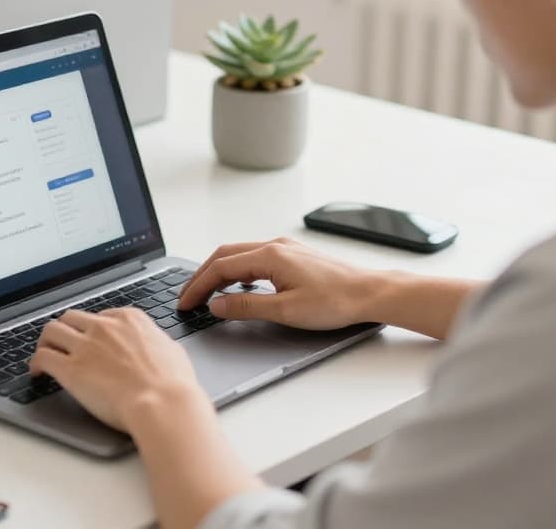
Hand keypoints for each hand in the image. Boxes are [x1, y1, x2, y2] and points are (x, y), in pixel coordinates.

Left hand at [30, 308, 206, 431]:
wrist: (162, 402)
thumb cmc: (173, 383)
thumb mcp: (172, 350)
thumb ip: (157, 344)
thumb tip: (156, 348)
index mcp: (129, 319)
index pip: (101, 315)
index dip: (91, 328)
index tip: (89, 339)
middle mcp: (104, 327)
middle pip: (71, 318)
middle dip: (65, 330)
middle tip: (61, 343)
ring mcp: (85, 346)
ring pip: (51, 331)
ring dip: (45, 342)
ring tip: (44, 354)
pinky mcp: (70, 368)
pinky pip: (43, 357)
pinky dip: (35, 363)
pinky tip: (37, 373)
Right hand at [179, 237, 385, 329]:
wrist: (370, 293)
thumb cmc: (336, 301)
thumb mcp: (285, 310)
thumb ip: (246, 307)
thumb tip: (216, 305)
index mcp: (269, 255)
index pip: (220, 267)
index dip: (198, 286)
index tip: (185, 303)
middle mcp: (275, 245)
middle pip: (225, 255)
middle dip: (202, 276)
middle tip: (187, 297)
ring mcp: (285, 248)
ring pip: (239, 255)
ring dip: (218, 272)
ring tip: (206, 293)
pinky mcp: (293, 256)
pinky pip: (255, 258)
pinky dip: (237, 270)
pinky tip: (238, 286)